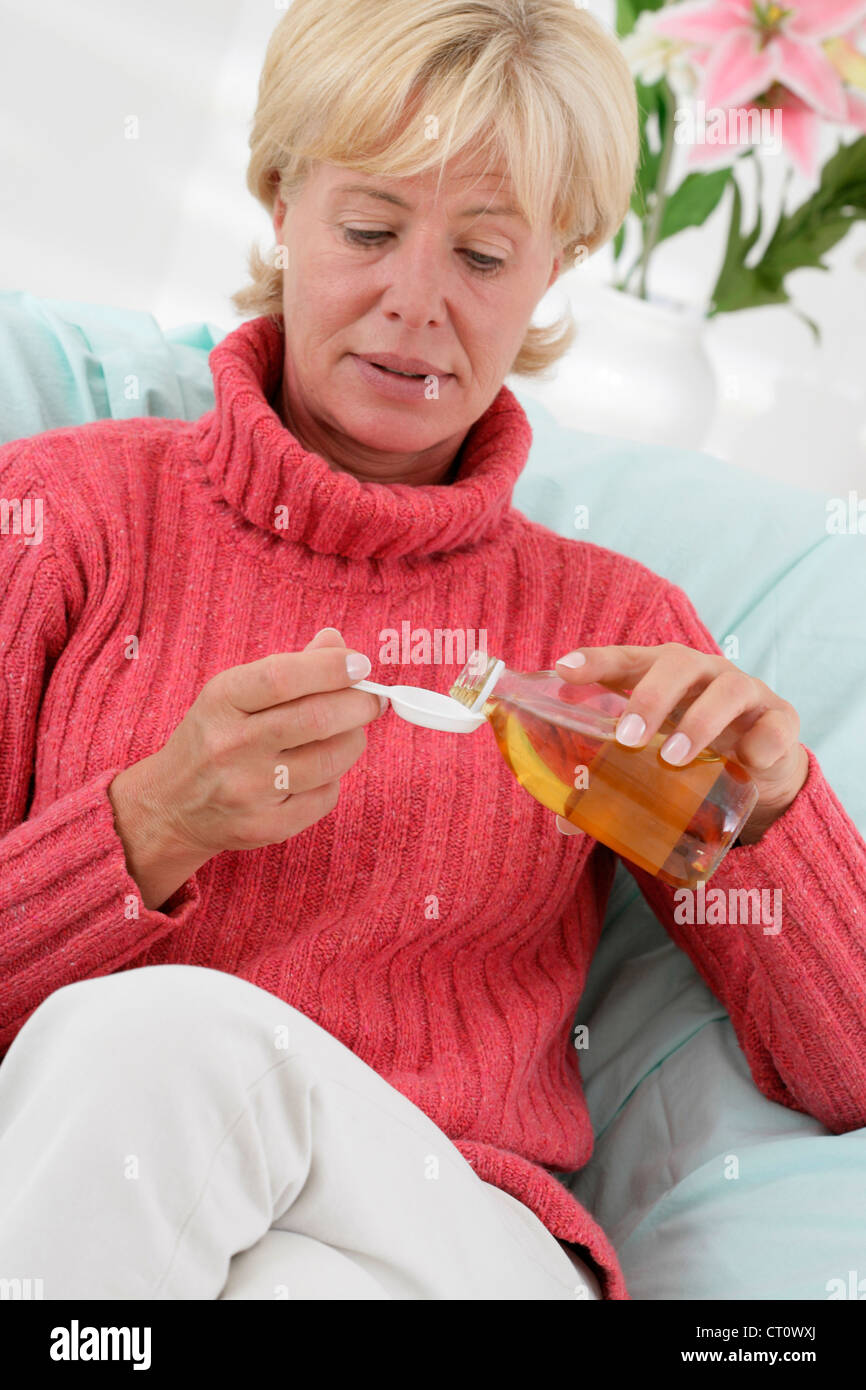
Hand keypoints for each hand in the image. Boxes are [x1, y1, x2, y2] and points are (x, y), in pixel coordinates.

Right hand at [141, 626, 386, 859]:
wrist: (171, 805)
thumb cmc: (215, 737)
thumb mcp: (234, 693)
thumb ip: (287, 668)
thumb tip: (337, 643)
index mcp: (221, 701)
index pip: (283, 676)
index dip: (331, 667)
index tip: (361, 665)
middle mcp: (230, 746)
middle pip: (315, 719)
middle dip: (359, 705)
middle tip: (372, 700)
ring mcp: (247, 790)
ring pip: (329, 760)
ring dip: (354, 740)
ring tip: (350, 732)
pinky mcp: (264, 827)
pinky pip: (325, 797)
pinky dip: (335, 778)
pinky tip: (321, 770)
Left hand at [551, 643, 808, 842]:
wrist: (760, 768)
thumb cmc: (691, 752)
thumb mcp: (651, 764)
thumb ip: (611, 784)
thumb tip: (563, 823)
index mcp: (663, 675)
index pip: (627, 659)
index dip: (597, 661)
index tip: (565, 670)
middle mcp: (704, 674)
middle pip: (677, 664)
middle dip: (649, 699)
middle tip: (626, 739)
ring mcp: (746, 692)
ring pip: (727, 689)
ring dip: (699, 722)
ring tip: (674, 759)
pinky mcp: (781, 720)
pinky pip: (776, 724)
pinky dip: (763, 742)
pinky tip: (749, 763)